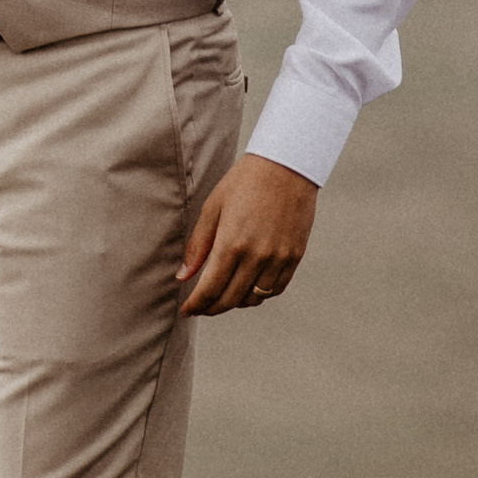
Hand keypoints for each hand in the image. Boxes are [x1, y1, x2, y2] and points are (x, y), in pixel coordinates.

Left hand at [176, 155, 317, 316]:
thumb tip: (183, 276)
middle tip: (200, 307)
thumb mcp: (212, 208)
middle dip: (211, 308)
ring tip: (223, 294)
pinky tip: (248, 287)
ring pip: (254, 298)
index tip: (186, 310)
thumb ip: (198, 246)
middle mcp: (257, 257)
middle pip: (230, 299)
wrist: (286, 166)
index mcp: (232, 244)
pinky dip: (259, 294)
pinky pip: (275, 289)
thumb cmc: (243, 182)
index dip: (196, 305)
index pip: (210, 289)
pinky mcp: (294, 257)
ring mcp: (279, 259)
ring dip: (235, 302)